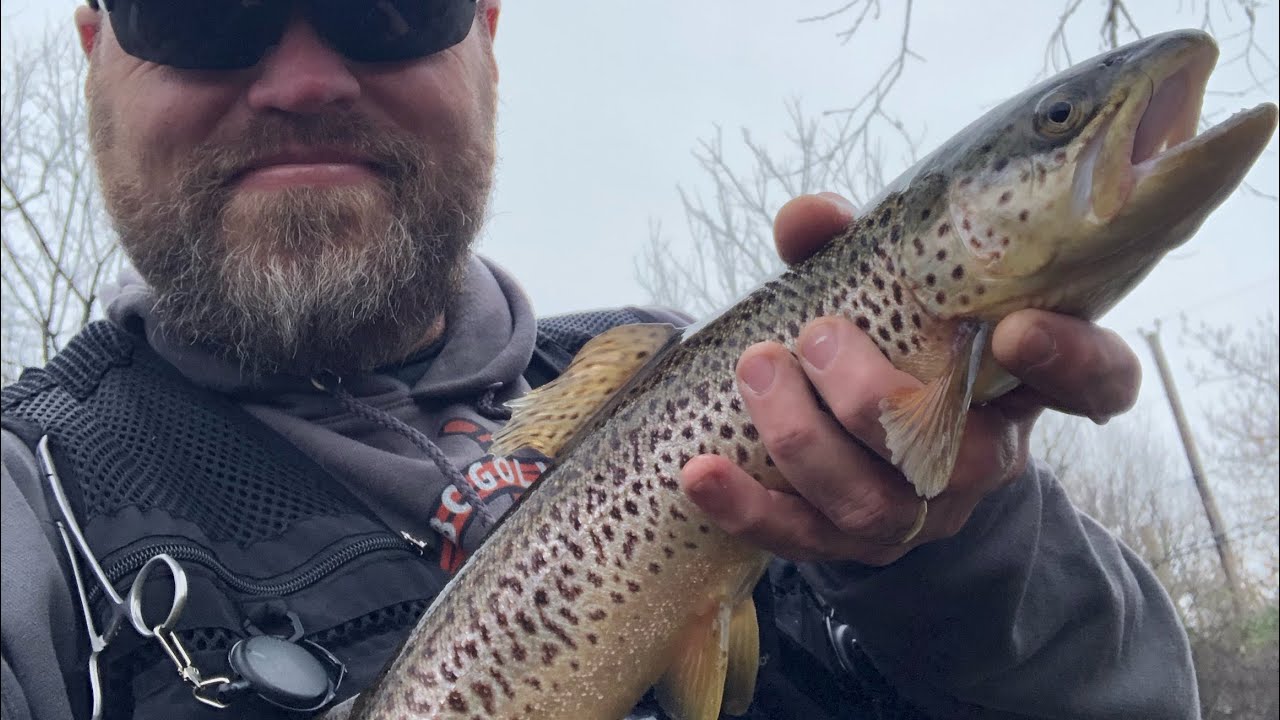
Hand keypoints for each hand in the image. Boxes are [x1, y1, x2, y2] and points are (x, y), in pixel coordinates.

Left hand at [680, 193, 1141, 565]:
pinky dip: (746, 506)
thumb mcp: (890, 288)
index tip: (1018, 327)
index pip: (1095, 382)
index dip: (1073, 363)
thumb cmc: (894, 341)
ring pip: (875, 502)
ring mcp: (920, 512)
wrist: (876, 442)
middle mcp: (985, 457)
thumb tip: (808, 218)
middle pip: (958, 454)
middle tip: (818, 336)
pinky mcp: (854, 545)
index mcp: (1022, 384)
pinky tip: (699, 472)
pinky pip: (802, 540)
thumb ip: (858, 246)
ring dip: (804, 438)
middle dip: (875, 395)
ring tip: (757, 370)